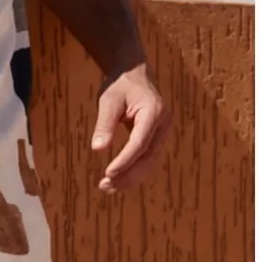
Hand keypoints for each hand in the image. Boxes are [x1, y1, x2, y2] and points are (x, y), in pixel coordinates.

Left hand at [91, 64, 169, 193]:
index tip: (109, 173)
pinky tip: (118, 180)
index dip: (125, 160)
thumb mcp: (108, 100)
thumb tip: (97, 148)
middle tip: (105, 186)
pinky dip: (133, 171)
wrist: (133, 74)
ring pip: (150, 163)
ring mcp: (162, 133)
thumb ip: (104, 123)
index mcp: (154, 113)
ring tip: (108, 187)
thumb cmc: (119, 85)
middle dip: (127, 175)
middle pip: (148, 158)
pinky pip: (147, 159)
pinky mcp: (157, 138)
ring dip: (130, 177)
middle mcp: (163, 126)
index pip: (140, 143)